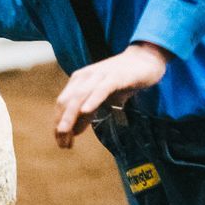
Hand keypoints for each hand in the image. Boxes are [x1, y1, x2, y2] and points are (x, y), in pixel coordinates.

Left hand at [52, 42, 170, 148]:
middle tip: (62, 145)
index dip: (58, 123)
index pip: (62, 104)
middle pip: (66, 102)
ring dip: (71, 116)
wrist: (145, 58)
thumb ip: (87, 113)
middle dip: (62, 124)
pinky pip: (102, 89)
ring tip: (65, 133)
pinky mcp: (116, 76)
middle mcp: (85, 77)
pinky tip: (85, 111)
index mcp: (79, 81)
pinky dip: (92, 100)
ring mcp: (100, 75)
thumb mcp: (101, 99)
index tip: (60, 143)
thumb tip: (73, 131)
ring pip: (80, 96)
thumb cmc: (122, 80)